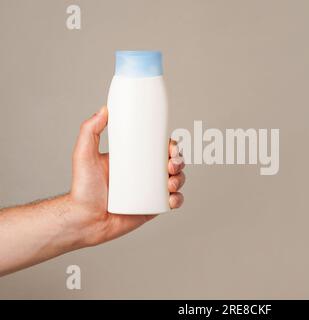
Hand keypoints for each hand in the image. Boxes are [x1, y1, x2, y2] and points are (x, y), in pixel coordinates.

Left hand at [68, 106, 184, 246]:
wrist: (84, 219)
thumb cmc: (82, 189)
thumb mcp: (85, 154)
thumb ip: (90, 130)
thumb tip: (104, 109)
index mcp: (134, 160)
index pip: (158, 148)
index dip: (171, 146)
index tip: (171, 147)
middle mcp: (145, 174)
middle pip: (172, 163)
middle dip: (179, 162)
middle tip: (172, 165)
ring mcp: (150, 192)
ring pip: (176, 181)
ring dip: (181, 179)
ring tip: (171, 183)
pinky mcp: (152, 208)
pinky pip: (172, 202)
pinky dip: (178, 199)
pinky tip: (172, 198)